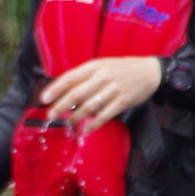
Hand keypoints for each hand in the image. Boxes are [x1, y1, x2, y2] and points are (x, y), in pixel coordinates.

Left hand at [37, 56, 161, 130]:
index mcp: (94, 66)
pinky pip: (105, 115)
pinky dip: (94, 124)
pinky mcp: (123, 101)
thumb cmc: (121, 69)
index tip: (44, 98)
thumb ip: (85, 77)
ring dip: (76, 117)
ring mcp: (113, 90)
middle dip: (61, 106)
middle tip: (51, 115)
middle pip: (76, 93)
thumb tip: (64, 90)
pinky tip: (86, 129)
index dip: (55, 88)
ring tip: (67, 124)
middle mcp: (102, 77)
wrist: (150, 72)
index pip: (70, 77)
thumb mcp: (102, 66)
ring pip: (89, 106)